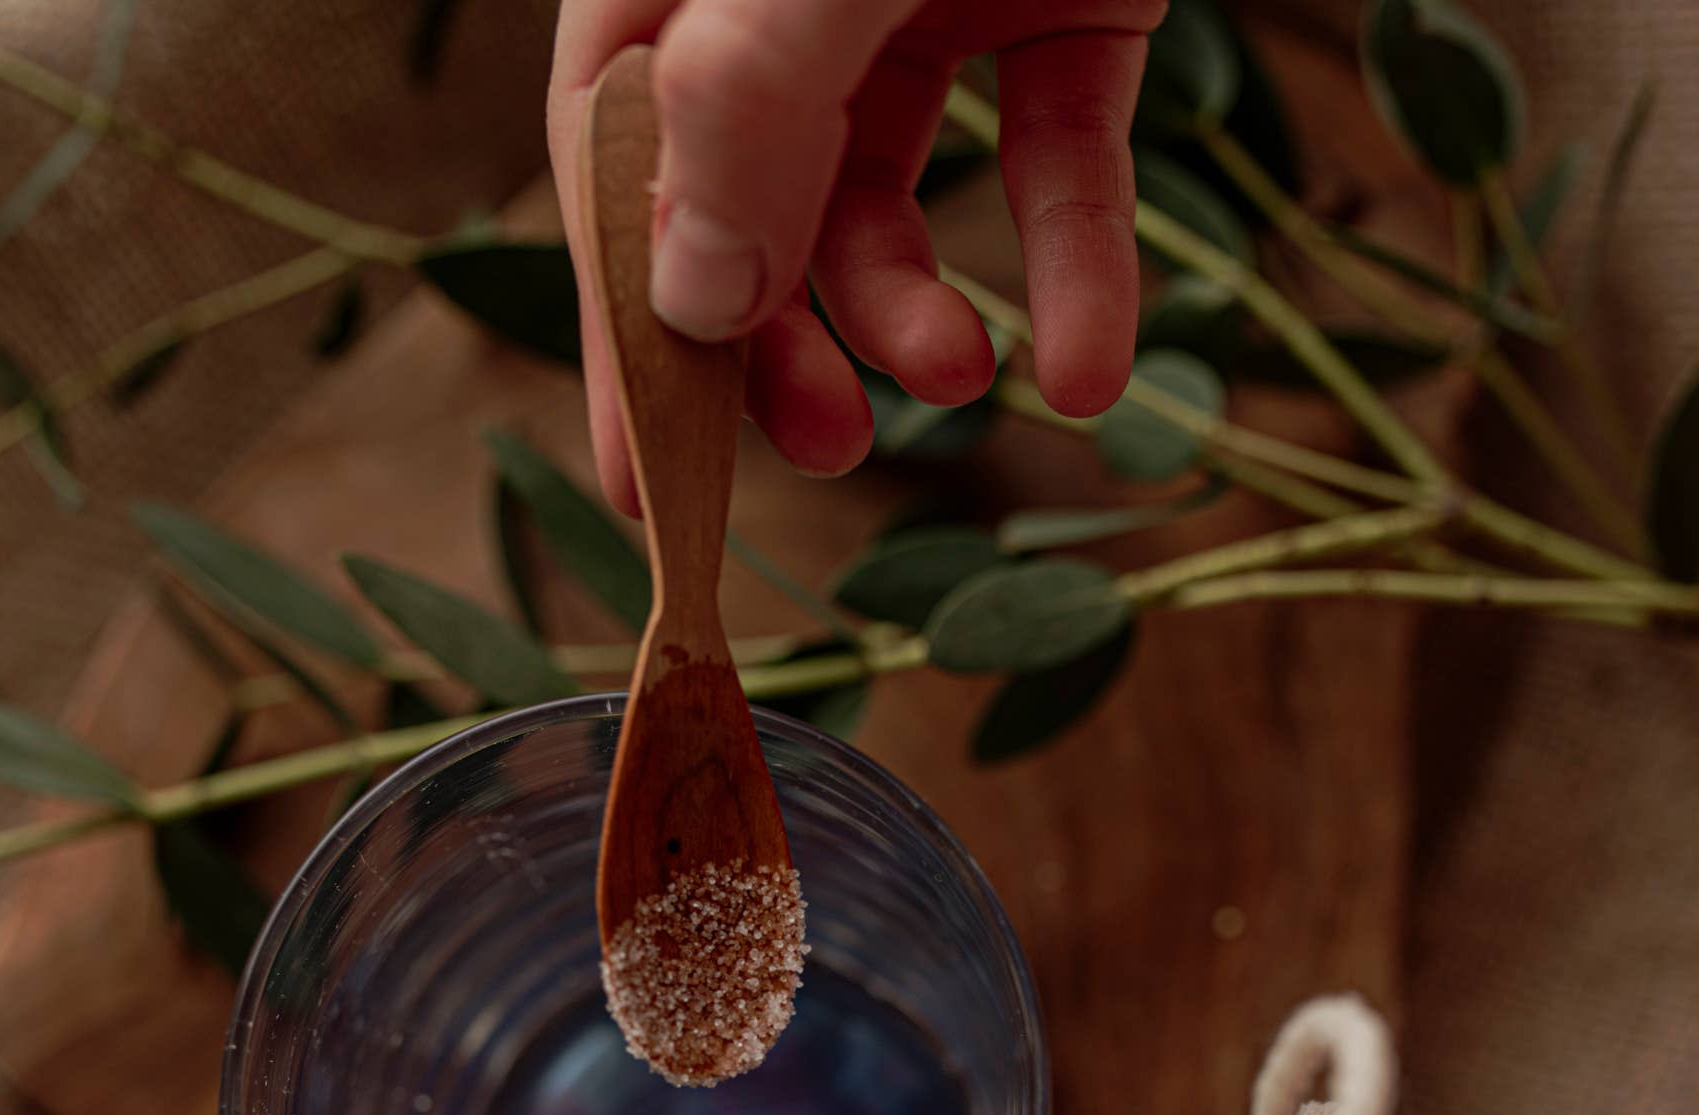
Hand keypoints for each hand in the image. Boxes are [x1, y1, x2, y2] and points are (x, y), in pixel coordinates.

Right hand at [547, 0, 1168, 513]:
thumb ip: (745, 110)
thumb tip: (696, 304)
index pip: (611, 165)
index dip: (629, 333)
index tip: (648, 482)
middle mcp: (783, 0)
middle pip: (746, 211)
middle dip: (785, 350)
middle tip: (830, 446)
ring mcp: (919, 1)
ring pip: (891, 204)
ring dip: (915, 317)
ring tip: (962, 377)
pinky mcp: (1063, 5)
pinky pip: (1059, 162)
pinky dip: (1076, 273)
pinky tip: (1087, 373)